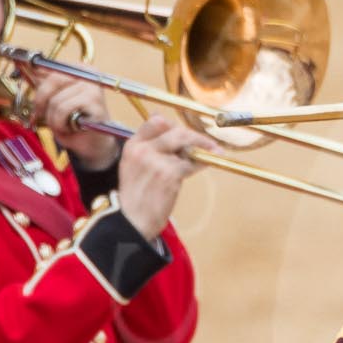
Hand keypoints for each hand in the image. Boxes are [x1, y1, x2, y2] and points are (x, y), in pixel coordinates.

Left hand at [27, 72, 119, 168]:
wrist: (93, 144)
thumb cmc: (73, 122)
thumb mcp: (55, 100)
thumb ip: (45, 86)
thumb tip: (27, 69)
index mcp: (78, 68)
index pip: (49, 68)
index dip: (38, 87)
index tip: (37, 105)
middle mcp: (88, 73)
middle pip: (53, 80)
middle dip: (43, 103)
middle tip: (46, 117)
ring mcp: (92, 86)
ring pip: (56, 100)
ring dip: (54, 119)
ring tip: (64, 126)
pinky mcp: (94, 100)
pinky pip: (64, 109)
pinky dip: (61, 123)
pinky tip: (71, 128)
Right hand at [116, 115, 217, 240]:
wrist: (132, 220)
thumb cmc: (136, 196)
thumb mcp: (134, 166)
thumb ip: (149, 146)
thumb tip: (165, 122)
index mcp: (132, 146)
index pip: (156, 121)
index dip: (174, 125)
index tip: (185, 131)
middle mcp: (143, 150)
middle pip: (176, 131)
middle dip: (197, 137)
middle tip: (210, 143)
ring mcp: (157, 161)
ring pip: (187, 148)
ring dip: (198, 154)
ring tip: (203, 159)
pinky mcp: (169, 174)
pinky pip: (191, 164)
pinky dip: (199, 165)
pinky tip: (202, 166)